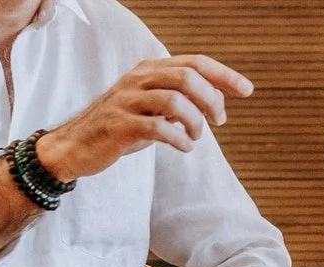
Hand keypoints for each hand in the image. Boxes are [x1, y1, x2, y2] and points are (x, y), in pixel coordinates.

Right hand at [38, 56, 252, 181]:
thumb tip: (214, 104)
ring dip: (195, 123)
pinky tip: (183, 147)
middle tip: (218, 122)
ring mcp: (128, 100)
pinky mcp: (120, 125)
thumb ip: (180, 102)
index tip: (247, 90)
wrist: (76, 146)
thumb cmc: (119, 128)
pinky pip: (159, 128)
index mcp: (150, 70)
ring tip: (195, 138)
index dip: (224, 75)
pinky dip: (179, 140)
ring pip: (175, 101)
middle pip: (188, 77)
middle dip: (212, 100)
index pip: (195, 63)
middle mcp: (139, 79)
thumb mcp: (152, 108)